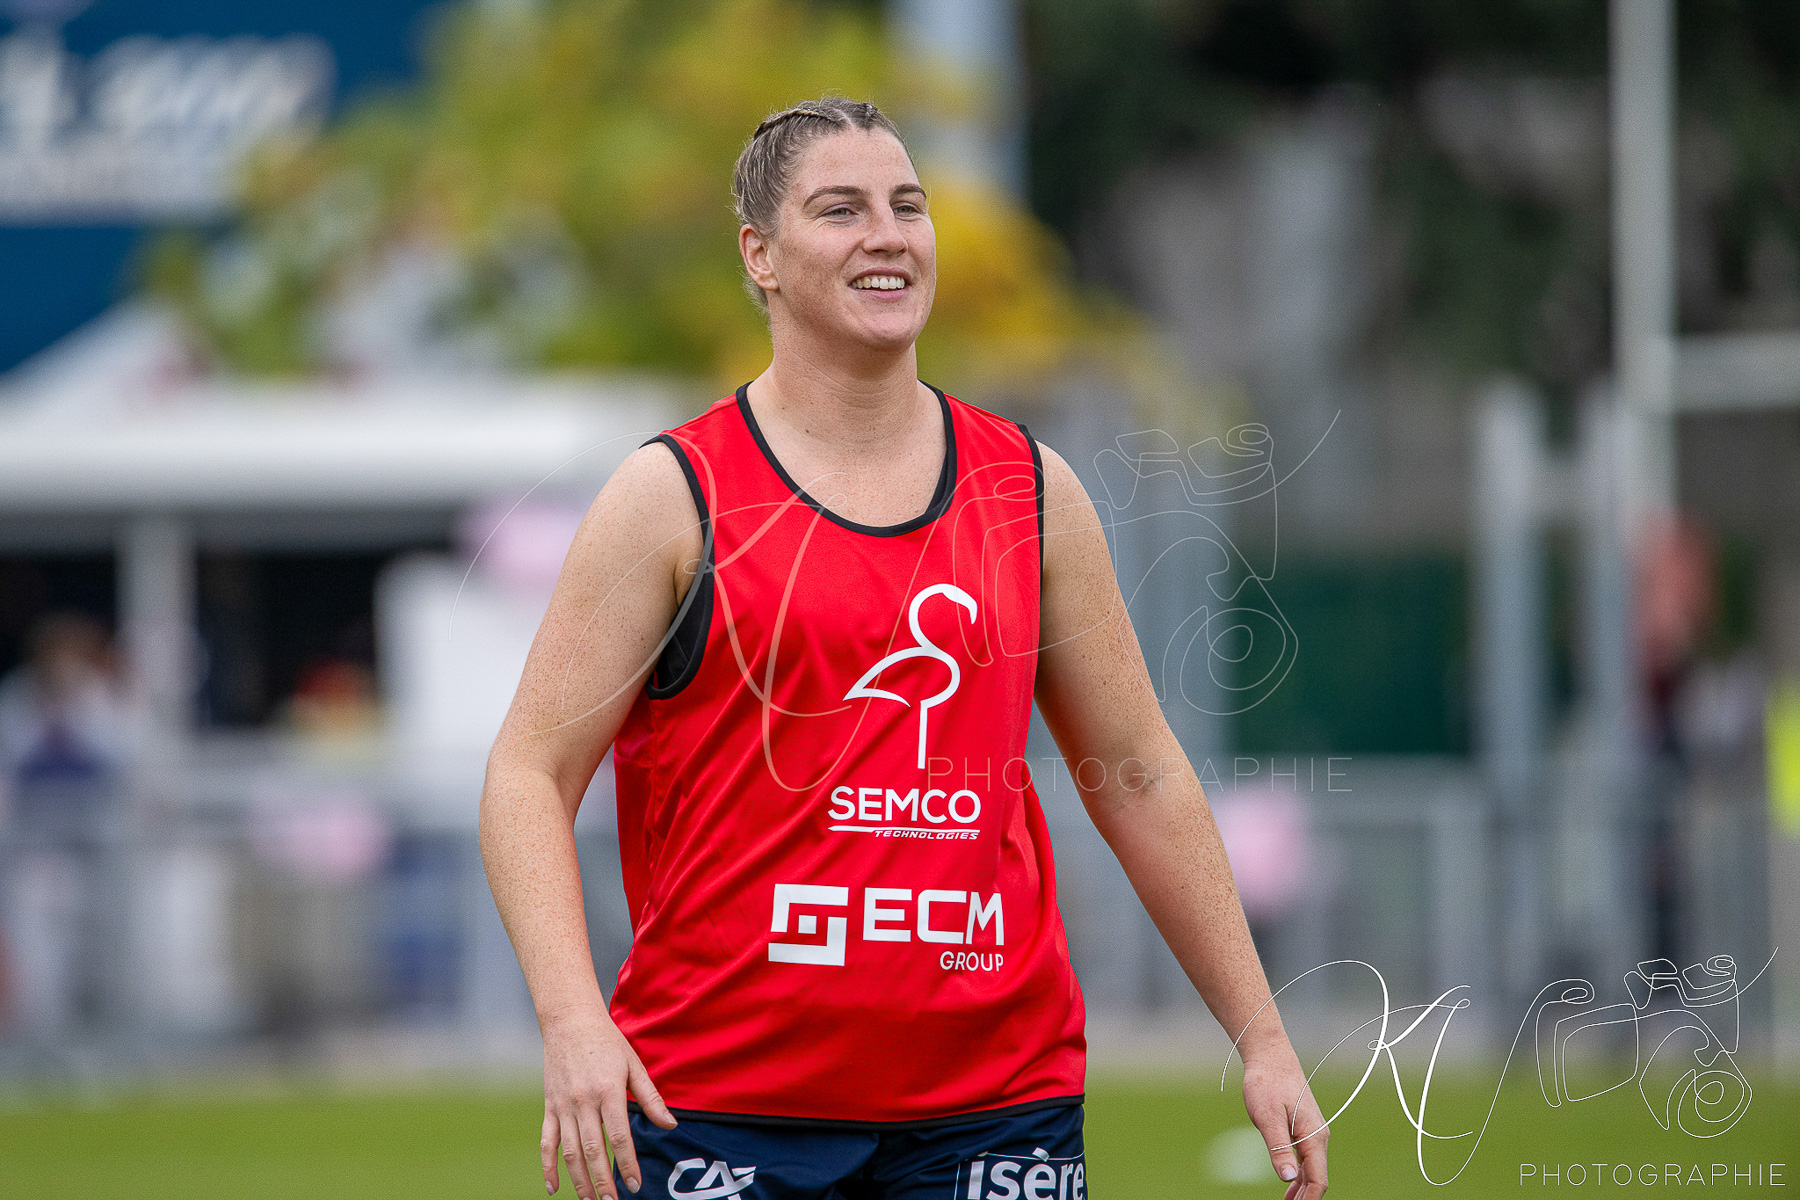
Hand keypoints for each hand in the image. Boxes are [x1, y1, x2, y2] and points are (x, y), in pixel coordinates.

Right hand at [540, 1005, 677, 1197]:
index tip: (635, 1185)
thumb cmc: (607, 1042)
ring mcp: (563, 1105)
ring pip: (569, 1151)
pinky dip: (547, 1166)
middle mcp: (583, 1101)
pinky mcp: (549, 1107)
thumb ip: (651, 1098)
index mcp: (608, 1090)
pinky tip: (554, 1188)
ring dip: (579, 1180)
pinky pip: (546, 1142)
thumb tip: (670, 1125)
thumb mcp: (634, 1065)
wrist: (570, 1021)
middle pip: (592, 1149)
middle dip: (603, 1181)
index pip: (619, 1136)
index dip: (627, 1164)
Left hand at [1243, 1048, 1328, 1199]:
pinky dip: (1299, 1176)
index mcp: (1314, 1137)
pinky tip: (1290, 1187)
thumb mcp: (1268, 1117)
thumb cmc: (1267, 1084)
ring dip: (1302, 1191)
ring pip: (1311, 1171)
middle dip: (1306, 1199)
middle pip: (1316, 1178)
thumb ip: (1279, 1148)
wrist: (1270, 1057)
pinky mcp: (1302, 1129)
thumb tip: (1288, 1179)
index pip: (1318, 1179)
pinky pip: (1305, 1159)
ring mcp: (1311, 1133)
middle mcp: (1318, 1137)